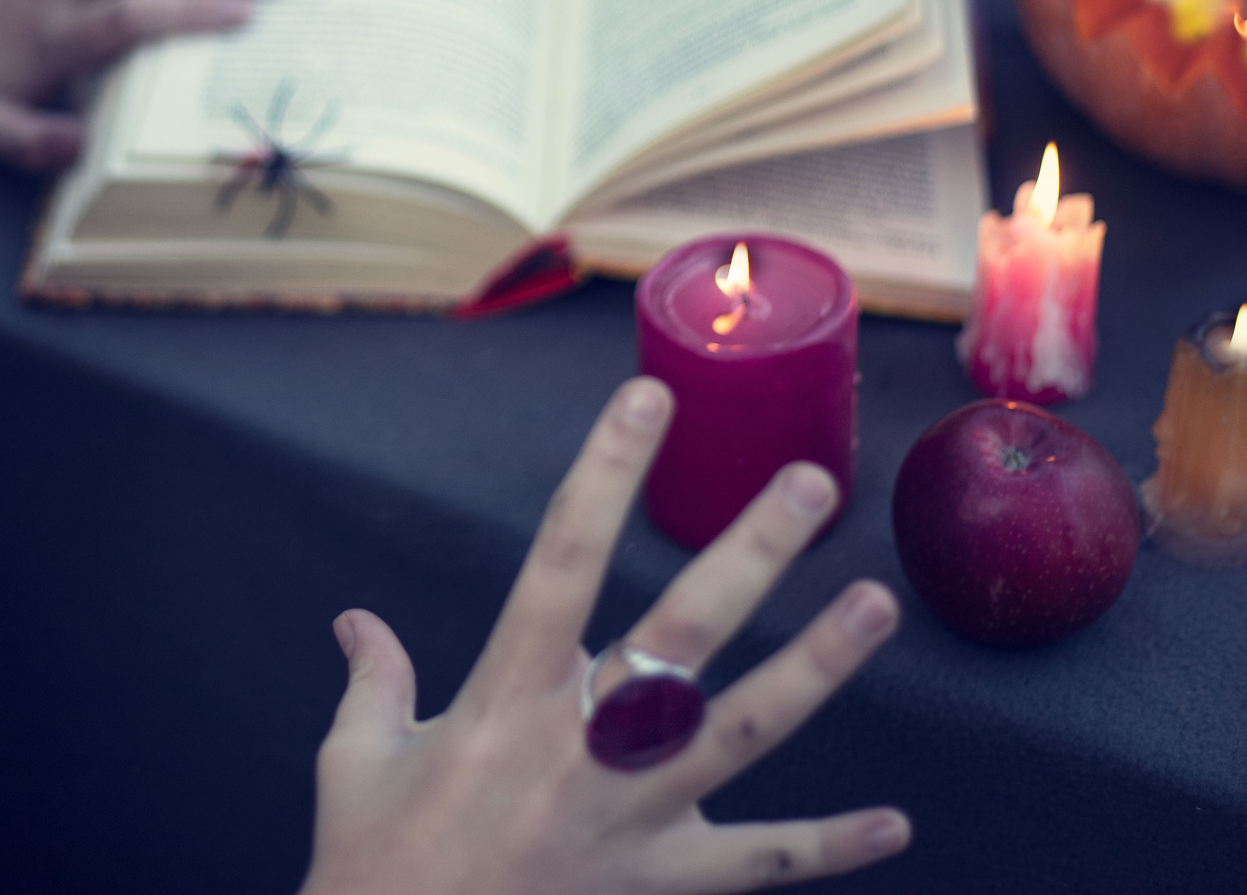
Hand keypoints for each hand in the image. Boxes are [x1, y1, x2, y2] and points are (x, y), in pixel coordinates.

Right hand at [303, 380, 909, 894]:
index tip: (646, 399)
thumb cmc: (371, 866)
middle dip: (749, 554)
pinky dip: (827, 846)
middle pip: (681, 634)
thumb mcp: (353, 763)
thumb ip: (372, 681)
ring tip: (876, 605)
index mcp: (502, 700)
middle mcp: (578, 748)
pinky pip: (758, 864)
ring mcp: (629, 819)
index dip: (603, 475)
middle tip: (810, 484)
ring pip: (742, 732)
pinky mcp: (657, 885)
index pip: (560, 560)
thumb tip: (353, 623)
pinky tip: (893, 825)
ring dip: (814, 668)